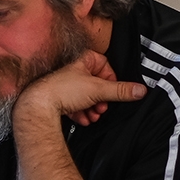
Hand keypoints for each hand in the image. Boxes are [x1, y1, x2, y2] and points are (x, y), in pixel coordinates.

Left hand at [17, 49, 145, 128]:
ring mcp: (64, 84)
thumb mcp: (98, 90)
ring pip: (85, 96)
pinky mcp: (57, 98)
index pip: (104, 64)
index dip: (110, 79)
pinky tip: (81, 119)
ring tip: (92, 115)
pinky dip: (80, 113)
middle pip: (95, 83)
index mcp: (81, 60)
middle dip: (100, 99)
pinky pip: (73, 105)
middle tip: (101, 107)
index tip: (112, 90)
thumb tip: (140, 90)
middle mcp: (72, 70)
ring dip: (91, 108)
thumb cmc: (63, 91)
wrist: (38, 106)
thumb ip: (120, 91)